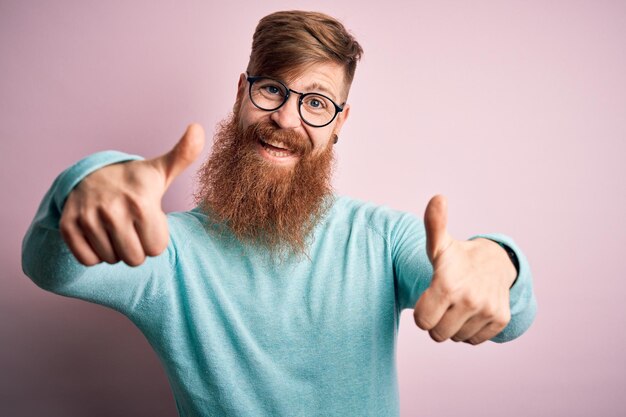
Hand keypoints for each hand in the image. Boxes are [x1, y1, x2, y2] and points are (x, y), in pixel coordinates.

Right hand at [60, 124, 204, 265]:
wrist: (91, 174)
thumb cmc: (136, 180)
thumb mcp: (162, 170)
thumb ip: (184, 155)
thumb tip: (198, 127)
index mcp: (141, 202)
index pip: (156, 249)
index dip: (155, 239)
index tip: (149, 222)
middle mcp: (113, 211)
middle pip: (135, 258)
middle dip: (137, 248)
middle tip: (133, 228)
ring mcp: (88, 218)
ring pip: (111, 260)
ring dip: (116, 250)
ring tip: (116, 229)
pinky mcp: (68, 226)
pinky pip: (88, 260)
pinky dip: (95, 254)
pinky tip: (100, 235)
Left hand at [413, 195, 516, 344]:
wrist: (495, 262)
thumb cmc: (457, 258)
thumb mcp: (440, 244)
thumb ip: (432, 226)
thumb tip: (438, 197)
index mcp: (448, 284)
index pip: (422, 321)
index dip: (422, 313)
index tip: (429, 298)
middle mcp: (469, 299)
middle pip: (437, 334)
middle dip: (436, 322)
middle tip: (444, 302)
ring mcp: (487, 311)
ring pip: (455, 338)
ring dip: (453, 326)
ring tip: (458, 304)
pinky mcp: (500, 320)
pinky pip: (473, 340)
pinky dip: (470, 330)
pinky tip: (471, 311)